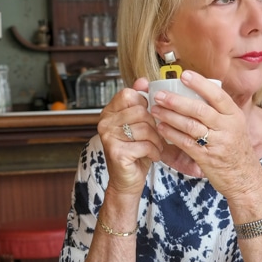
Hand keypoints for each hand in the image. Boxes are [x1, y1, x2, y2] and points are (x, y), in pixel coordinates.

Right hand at [97, 81, 164, 197]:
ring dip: (156, 140)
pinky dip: (154, 151)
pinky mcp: (116, 152)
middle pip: (140, 111)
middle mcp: (104, 122)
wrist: (127, 182)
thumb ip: (140, 102)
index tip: (149, 117)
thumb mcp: (140, 124)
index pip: (128, 94)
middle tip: (156, 137)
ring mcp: (108, 137)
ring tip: (155, 147)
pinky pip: (144, 144)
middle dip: (154, 125)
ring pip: (144, 128)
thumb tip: (143, 80)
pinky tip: (151, 156)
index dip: (144, 104)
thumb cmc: (135, 152)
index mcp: (109, 112)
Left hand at [150, 71, 261, 200]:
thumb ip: (220, 111)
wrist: (245, 179)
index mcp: (234, 115)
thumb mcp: (235, 126)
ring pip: (190, 126)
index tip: (184, 75)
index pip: (217, 95)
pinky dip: (172, 134)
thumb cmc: (236, 149)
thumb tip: (200, 89)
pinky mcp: (207, 158)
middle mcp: (228, 127)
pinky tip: (161, 128)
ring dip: (170, 116)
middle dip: (177, 101)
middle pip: (200, 109)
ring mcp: (218, 143)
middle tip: (160, 95)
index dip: (200, 84)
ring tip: (155, 109)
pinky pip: (186, 143)